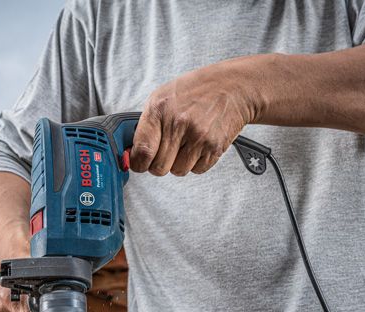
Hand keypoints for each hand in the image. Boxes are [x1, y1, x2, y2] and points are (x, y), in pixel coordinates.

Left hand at [130, 58, 260, 176]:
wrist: (233, 87)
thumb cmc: (194, 92)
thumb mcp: (161, 98)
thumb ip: (144, 127)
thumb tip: (130, 155)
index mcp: (160, 109)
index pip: (142, 152)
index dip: (138, 163)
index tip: (139, 162)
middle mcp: (179, 123)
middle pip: (158, 167)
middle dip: (159, 163)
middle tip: (166, 149)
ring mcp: (198, 136)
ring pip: (177, 171)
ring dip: (178, 163)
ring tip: (186, 142)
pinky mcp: (215, 147)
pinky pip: (197, 170)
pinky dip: (196, 162)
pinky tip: (199, 144)